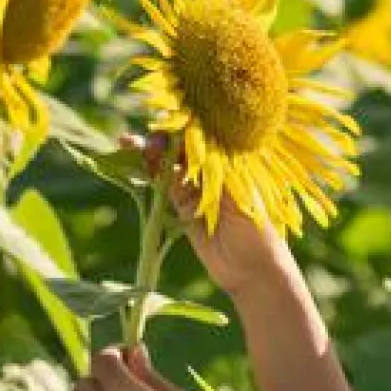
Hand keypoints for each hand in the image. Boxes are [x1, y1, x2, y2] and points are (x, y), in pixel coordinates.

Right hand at [123, 131, 295, 297]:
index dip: (185, 126)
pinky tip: (140, 163)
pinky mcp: (184, 208)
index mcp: (236, 161)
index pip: (207, 135)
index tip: (167, 120)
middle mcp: (217, 170)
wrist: (253, 270)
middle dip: (163, 138)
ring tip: (130, 143)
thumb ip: (212, 171)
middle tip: (147, 137)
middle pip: (184, 147)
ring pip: (170, 165)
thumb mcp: (239, 194)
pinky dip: (151, 174)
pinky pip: (164, 186)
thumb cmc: (259, 228)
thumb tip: (187, 142)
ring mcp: (199, 189)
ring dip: (151, 153)